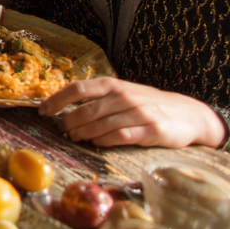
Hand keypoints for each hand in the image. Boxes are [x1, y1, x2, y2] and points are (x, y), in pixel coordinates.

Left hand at [39, 78, 227, 147]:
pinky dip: (103, 141)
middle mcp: (123, 97)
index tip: (42, 111)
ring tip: (75, 138)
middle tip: (61, 130)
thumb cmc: (147, 103)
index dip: (57, 100)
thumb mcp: (123, 93)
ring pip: (100, 125)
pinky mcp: (150, 131)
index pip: (77, 89)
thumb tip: (64, 108)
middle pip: (85, 110)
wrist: (187, 113)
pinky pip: (119, 137)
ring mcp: (137, 113)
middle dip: (68, 122)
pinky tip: (96, 143)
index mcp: (113, 85)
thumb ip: (99, 98)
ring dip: (83, 134)